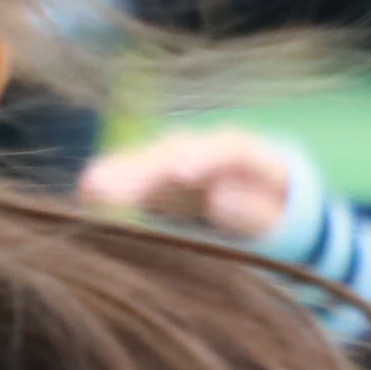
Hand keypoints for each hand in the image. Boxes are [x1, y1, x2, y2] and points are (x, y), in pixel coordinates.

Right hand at [81, 126, 297, 240]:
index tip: (180, 173)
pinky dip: (115, 185)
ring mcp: (182, 159)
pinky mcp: (162, 178)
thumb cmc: (282, 218)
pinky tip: (88, 195)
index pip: (229, 150)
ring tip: (91, 189)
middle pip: (177, 151)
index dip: (203, 158)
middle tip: (111, 186)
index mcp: (251, 154)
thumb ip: (256, 213)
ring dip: (120, 173)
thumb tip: (220, 198)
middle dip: (145, 167)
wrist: (272, 209)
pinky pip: (137, 178)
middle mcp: (210, 149)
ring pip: (150, 160)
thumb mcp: (281, 221)